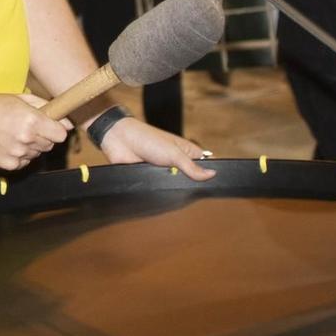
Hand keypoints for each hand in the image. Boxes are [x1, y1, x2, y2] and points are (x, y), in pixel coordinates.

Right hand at [0, 92, 68, 171]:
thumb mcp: (20, 99)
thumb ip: (46, 108)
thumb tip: (67, 123)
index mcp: (31, 121)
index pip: (61, 135)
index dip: (56, 129)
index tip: (50, 126)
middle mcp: (26, 139)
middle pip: (49, 145)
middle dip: (42, 136)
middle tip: (26, 127)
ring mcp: (17, 153)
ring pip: (36, 154)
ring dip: (30, 146)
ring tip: (12, 134)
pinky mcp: (8, 164)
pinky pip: (23, 163)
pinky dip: (18, 156)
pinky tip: (6, 144)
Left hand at [94, 116, 213, 181]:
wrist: (120, 141)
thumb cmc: (147, 138)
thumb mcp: (174, 153)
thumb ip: (192, 167)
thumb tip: (212, 175)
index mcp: (186, 152)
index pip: (205, 166)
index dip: (209, 175)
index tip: (214, 186)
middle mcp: (177, 163)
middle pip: (190, 181)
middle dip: (189, 186)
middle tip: (192, 193)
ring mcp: (164, 173)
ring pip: (174, 188)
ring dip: (173, 189)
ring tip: (174, 192)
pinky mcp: (151, 181)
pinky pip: (159, 192)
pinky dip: (159, 193)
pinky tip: (161, 196)